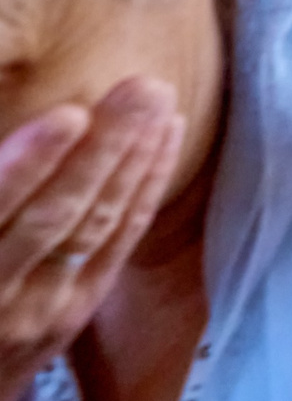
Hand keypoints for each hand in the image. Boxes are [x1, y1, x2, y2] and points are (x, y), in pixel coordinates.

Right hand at [0, 78, 183, 400]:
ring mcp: (40, 309)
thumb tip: (15, 147)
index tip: (67, 115)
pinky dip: (145, 187)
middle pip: (55, 217)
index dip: (27, 168)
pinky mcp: (75, 312)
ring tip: (157, 98)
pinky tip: (167, 135)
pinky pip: (119, 242)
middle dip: (102, 149)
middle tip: (140, 89)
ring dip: (131, 158)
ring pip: (94, 227)